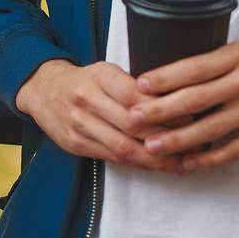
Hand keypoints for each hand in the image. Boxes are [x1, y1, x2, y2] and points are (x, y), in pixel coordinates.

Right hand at [15, 59, 186, 173]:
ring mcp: (78, 124)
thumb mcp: (107, 71)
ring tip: (184, 163)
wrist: (42, 89)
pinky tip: (158, 166)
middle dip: (166, 138)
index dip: (164, 110)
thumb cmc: (85, 80)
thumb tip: (177, 103)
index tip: (191, 118)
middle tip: (196, 146)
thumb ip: (134, 86)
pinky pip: (113, 158)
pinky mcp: (75, 144)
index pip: (135, 96)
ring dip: (157, 159)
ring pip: (124, 147)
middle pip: (132, 125)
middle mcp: (86, 100)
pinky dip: (139, 164)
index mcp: (98, 76)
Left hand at [129, 40, 238, 171]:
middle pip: (197, 98)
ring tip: (153, 147)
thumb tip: (174, 76)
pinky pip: (237, 147)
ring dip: (179, 139)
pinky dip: (212, 158)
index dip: (165, 77)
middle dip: (161, 111)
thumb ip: (218, 62)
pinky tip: (191, 163)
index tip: (139, 85)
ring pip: (212, 127)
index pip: (194, 66)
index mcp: (238, 55)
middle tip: (133, 119)